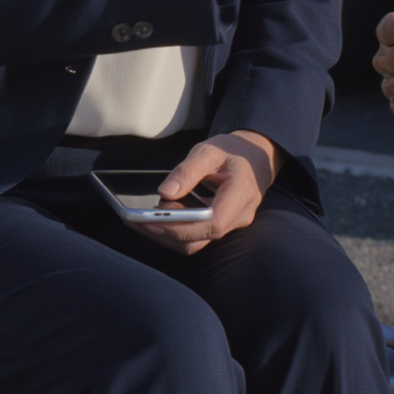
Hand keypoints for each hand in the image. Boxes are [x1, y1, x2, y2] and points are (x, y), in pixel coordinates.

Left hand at [132, 131, 282, 255]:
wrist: (256, 156)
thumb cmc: (234, 150)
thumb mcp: (209, 150)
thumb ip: (187, 170)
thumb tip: (164, 193)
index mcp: (241, 193)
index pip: (213, 224)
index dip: (182, 227)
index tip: (152, 220)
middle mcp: (240, 215)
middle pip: (200, 238)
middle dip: (166, 233)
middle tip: (136, 220)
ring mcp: (233, 224)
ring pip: (197, 242)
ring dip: (168, 235)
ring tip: (143, 220)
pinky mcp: (223, 226)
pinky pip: (198, 237)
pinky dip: (176, 232)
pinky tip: (159, 219)